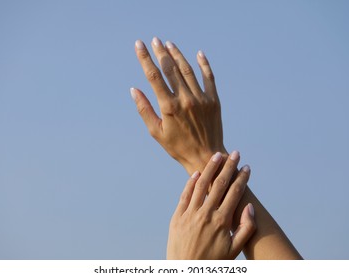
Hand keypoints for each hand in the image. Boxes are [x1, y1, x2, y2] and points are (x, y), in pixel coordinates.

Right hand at [131, 37, 226, 174]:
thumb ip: (144, 110)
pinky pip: (209, 77)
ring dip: (178, 55)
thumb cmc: (178, 147)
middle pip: (171, 69)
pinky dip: (204, 64)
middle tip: (155, 40)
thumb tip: (134, 89)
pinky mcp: (214, 101)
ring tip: (170, 44)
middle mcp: (186, 99)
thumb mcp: (156, 132)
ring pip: (188, 70)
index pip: (154, 76)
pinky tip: (198, 54)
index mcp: (169, 107)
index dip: (145, 58)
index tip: (139, 45)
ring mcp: (202, 99)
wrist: (206, 156)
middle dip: (161, 52)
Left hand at [167, 151, 255, 259]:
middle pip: (219, 184)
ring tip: (216, 156)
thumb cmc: (213, 262)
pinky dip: (191, 182)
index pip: (234, 193)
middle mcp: (206, 214)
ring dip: (210, 168)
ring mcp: (190, 214)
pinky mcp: (178, 216)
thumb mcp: (234, 249)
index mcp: (221, 221)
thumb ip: (245, 228)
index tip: (247, 167)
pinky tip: (197, 172)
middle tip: (235, 153)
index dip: (242, 178)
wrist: (185, 271)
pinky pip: (185, 195)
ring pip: (201, 185)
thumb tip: (250, 207)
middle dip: (228, 167)